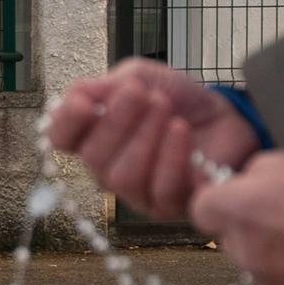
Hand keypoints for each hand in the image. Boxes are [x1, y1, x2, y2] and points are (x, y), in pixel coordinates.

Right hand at [47, 59, 259, 220]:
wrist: (223, 113)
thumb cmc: (175, 97)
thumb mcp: (138, 77)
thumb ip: (105, 87)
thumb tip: (73, 96)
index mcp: (92, 135)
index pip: (60, 139)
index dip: (65, 123)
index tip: (83, 102)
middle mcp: (108, 168)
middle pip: (92, 159)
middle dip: (117, 122)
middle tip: (142, 94)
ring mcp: (138, 192)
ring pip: (123, 177)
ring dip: (145, 137)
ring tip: (165, 107)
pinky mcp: (171, 206)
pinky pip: (160, 190)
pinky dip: (170, 156)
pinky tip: (181, 131)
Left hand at [190, 149, 283, 284]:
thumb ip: (259, 172)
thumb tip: (244, 183)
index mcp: (241, 211)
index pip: (201, 209)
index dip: (218, 201)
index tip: (238, 197)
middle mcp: (248, 254)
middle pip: (232, 240)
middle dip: (251, 230)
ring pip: (260, 269)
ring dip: (277, 258)